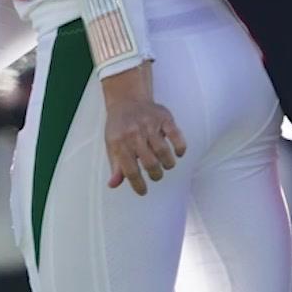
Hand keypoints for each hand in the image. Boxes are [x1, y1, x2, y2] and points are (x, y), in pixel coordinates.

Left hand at [101, 64, 186, 195]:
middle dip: (155, 175)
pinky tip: (178, 153)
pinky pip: (176, 135)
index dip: (138, 185)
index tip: (143, 192)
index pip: (130, 171)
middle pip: (150, 162)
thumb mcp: (112, 145)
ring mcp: (150, 125)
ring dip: (168, 164)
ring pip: (163, 151)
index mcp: (119, 143)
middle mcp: (134, 134)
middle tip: (156, 175)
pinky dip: (180, 147)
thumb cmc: (119, 126)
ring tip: (166, 166)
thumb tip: (113, 185)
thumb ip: (115, 165)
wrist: (127, 99)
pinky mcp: (164, 117)